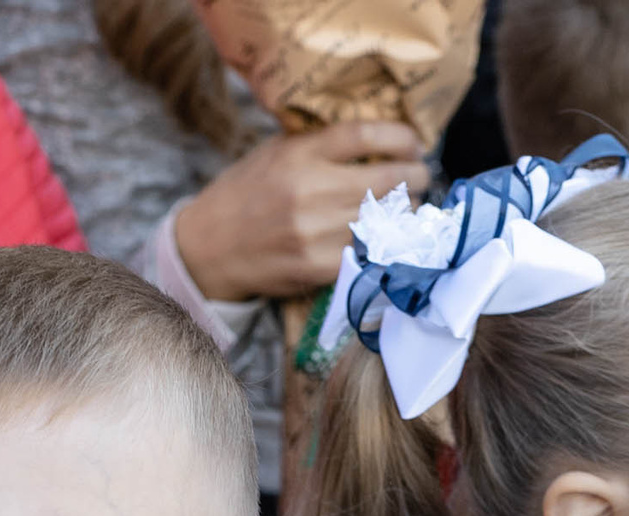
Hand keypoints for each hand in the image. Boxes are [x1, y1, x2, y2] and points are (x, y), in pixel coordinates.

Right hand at [173, 121, 426, 302]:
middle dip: (416, 176)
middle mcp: (309, 190)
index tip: (414, 142)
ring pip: (386, 220)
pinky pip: (370, 253)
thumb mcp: (275, 153)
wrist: (208, 247)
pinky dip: (387, 244)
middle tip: (420, 177)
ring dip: (406, 214)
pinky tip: (389, 237)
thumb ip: (319, 145)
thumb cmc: (246, 194)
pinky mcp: (316, 267)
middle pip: (387, 179)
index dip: (401, 137)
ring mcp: (314, 232)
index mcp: (298, 155)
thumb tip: (377, 137)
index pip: (365, 136)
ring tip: (408, 207)